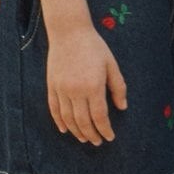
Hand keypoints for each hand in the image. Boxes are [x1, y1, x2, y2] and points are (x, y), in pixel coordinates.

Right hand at [46, 25, 127, 144]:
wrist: (69, 32)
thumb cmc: (94, 47)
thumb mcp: (111, 65)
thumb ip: (118, 87)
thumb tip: (122, 108)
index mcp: (93, 86)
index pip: (99, 116)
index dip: (105, 129)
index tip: (110, 137)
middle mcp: (75, 90)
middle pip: (83, 121)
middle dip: (91, 134)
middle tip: (98, 142)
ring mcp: (61, 89)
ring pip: (68, 118)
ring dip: (76, 131)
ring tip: (84, 138)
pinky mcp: (51, 85)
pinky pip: (54, 109)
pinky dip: (59, 122)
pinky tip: (65, 129)